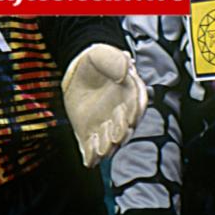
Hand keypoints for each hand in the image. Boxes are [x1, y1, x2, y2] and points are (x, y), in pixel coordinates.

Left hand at [61, 43, 146, 166]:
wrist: (77, 74)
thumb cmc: (96, 63)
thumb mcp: (103, 54)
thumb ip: (115, 59)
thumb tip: (127, 67)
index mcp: (130, 94)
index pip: (137, 104)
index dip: (135, 112)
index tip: (131, 117)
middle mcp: (121, 114)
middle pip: (125, 127)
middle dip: (122, 132)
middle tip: (118, 136)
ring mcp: (106, 126)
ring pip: (110, 140)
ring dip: (108, 147)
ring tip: (104, 150)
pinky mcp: (90, 134)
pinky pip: (91, 148)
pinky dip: (91, 155)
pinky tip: (89, 160)